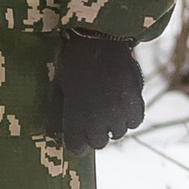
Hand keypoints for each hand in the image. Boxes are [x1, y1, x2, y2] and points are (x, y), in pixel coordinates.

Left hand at [52, 30, 144, 150]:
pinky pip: (134, 122)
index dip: (75, 143)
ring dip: (111, 126)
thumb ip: (56, 115)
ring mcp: (119, 113)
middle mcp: (99, 121)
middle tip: (90, 116)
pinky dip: (128, 117)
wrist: (101, 40)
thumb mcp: (58, 87)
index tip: (76, 134)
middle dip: (93, 134)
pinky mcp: (136, 103)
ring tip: (105, 107)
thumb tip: (52, 137)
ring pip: (117, 134)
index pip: (77, 148)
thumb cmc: (74, 63)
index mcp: (77, 118)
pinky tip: (120, 104)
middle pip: (98, 143)